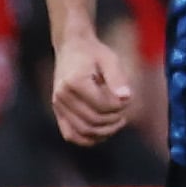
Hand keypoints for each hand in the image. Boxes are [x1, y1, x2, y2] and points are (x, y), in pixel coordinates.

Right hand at [51, 27, 134, 141]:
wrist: (71, 47)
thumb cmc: (93, 53)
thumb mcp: (110, 60)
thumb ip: (118, 79)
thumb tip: (127, 98)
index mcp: (74, 82)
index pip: (102, 106)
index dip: (120, 107)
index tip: (128, 98)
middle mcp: (62, 96)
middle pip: (93, 121)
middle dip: (113, 120)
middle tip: (124, 111)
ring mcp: (58, 105)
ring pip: (83, 132)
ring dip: (104, 132)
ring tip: (117, 121)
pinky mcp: (58, 111)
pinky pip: (71, 135)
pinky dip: (87, 139)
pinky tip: (102, 132)